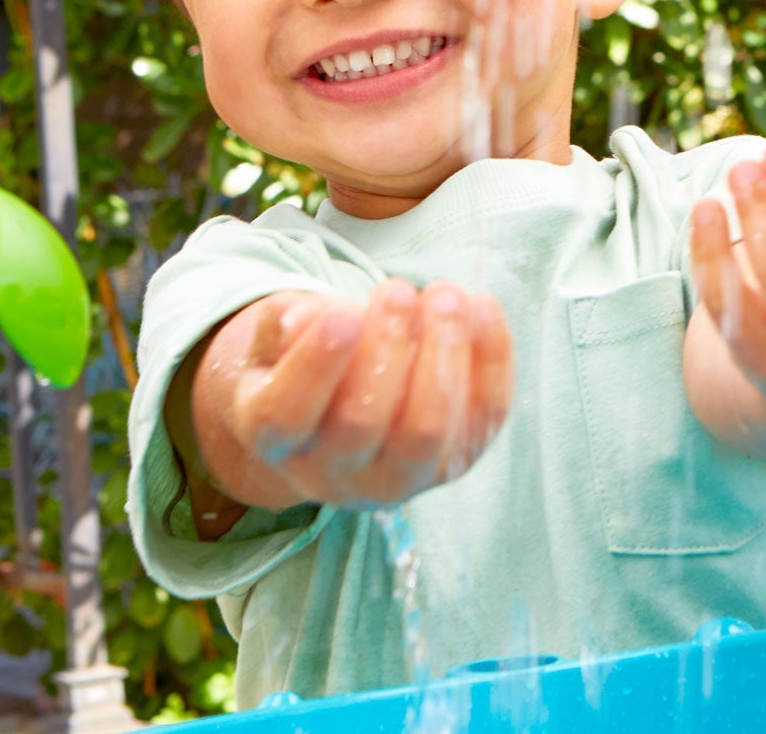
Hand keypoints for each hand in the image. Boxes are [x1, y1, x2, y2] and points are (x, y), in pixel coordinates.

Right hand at [227, 279, 513, 508]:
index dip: (316, 365)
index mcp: (274, 439)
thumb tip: (308, 318)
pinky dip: (491, 358)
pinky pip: (482, 415)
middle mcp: (333, 474)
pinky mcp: (454, 459)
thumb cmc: (301, 359)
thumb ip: (287, 321)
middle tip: (396, 289)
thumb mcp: (278, 334)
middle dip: (387, 347)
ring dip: (443, 352)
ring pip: (427, 431)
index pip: (288, 415)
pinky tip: (481, 304)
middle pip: (362, 424)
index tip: (343, 313)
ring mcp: (399, 475)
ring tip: (443, 294)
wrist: (336, 413)